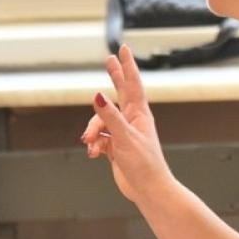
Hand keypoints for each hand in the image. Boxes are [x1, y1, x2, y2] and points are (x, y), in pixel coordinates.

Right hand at [80, 44, 173, 205]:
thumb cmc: (143, 164)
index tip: (123, 48)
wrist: (148, 189)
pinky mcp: (116, 147)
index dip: (126, 65)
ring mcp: (123, 133)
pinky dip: (94, 145)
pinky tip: (93, 154)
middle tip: (108, 60)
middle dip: (114, 77)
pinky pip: (100, 139)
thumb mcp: (124, 137)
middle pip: (120, 93)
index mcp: (139, 114)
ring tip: (90, 143)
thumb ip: (109, 116)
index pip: (132, 84)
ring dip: (92, 131)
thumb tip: (97, 95)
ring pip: (101, 121)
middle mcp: (132, 120)